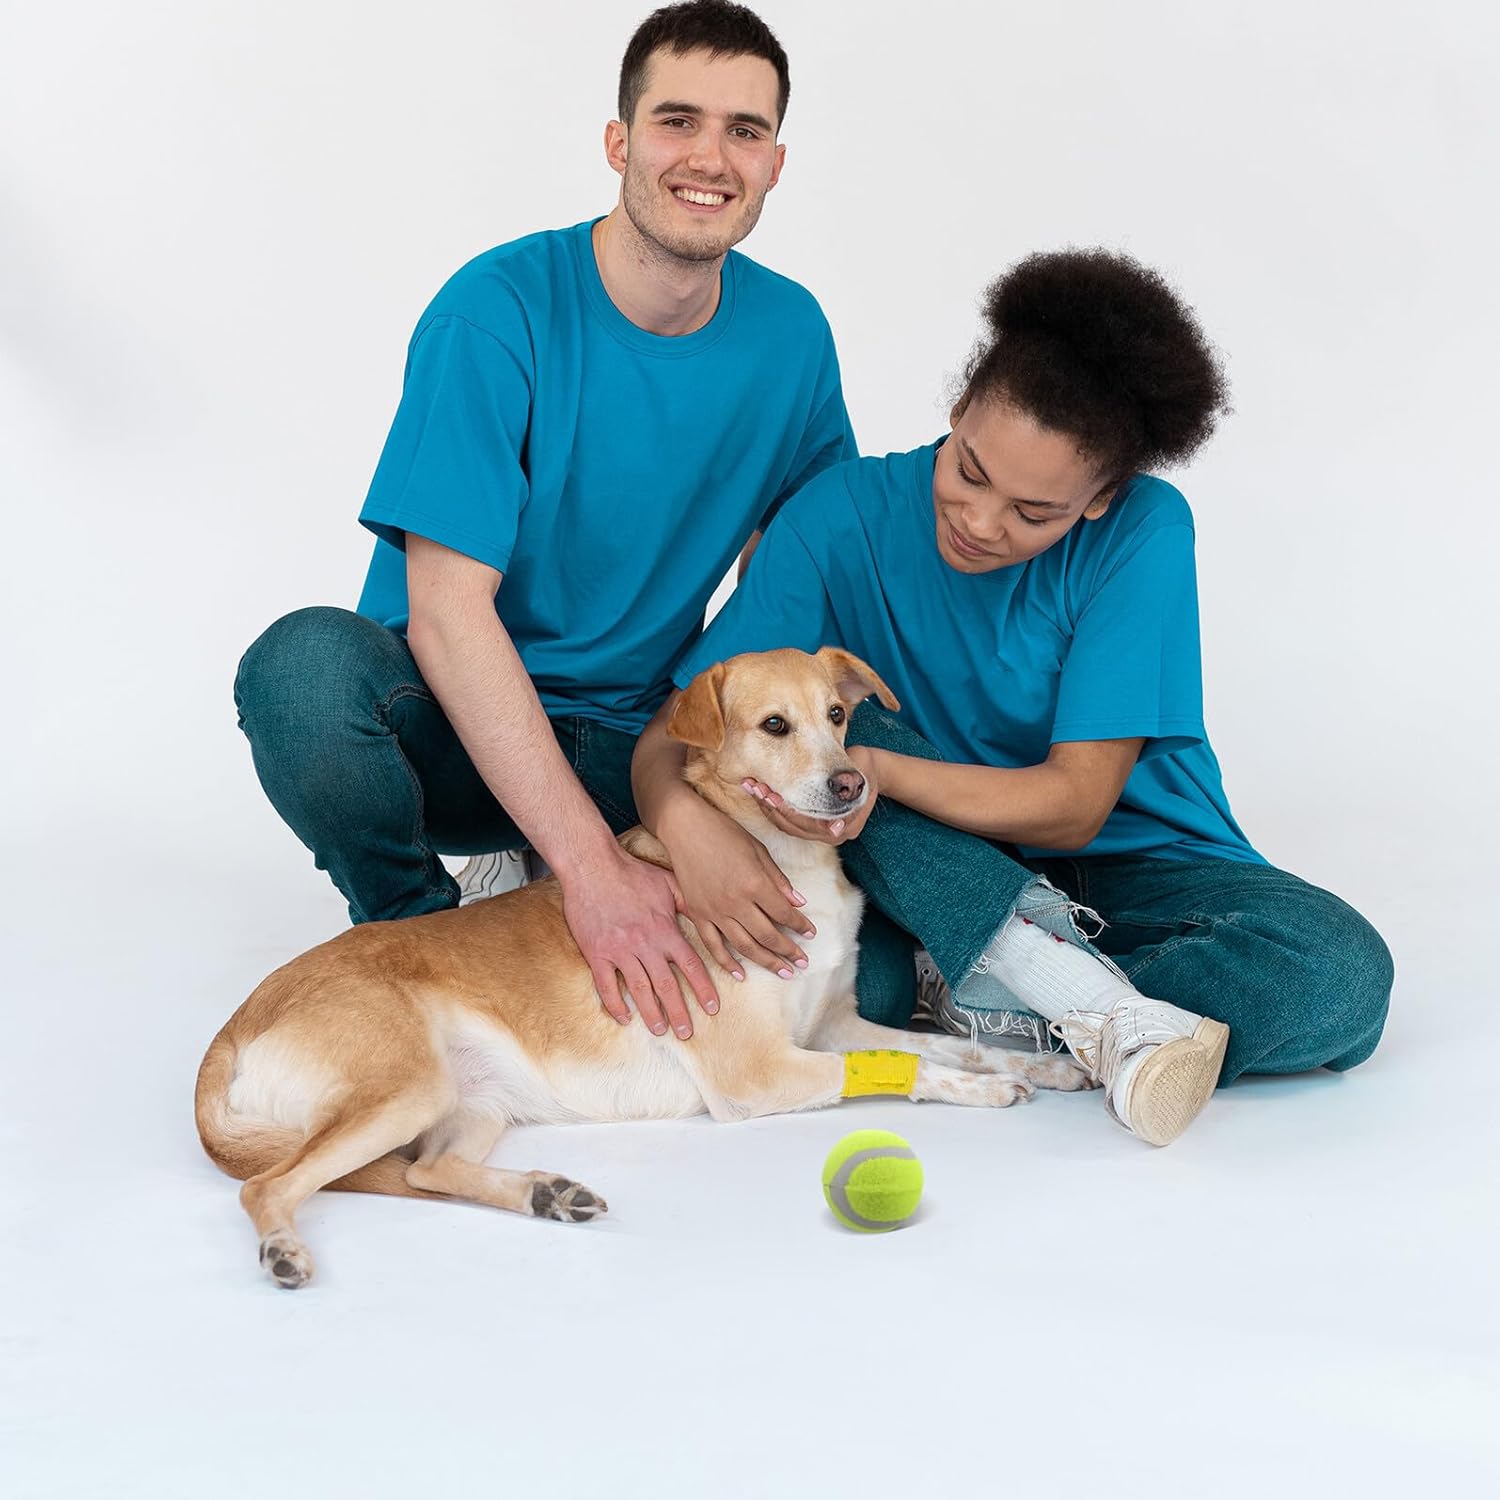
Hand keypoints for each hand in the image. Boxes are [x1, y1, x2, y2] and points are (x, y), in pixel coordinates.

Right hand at [561, 847, 718, 1039]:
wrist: (592, 866)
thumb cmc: (632, 873)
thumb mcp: (669, 883)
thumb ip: (690, 904)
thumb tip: (711, 917)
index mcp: (665, 929)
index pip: (691, 966)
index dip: (703, 989)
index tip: (712, 1008)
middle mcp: (645, 944)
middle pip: (667, 985)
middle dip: (679, 1012)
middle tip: (687, 1033)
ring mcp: (620, 950)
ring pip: (639, 989)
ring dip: (651, 1013)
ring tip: (660, 1031)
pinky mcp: (597, 953)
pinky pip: (606, 985)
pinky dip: (615, 1004)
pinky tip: (624, 1018)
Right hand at [660, 796, 817, 979]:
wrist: (685, 827)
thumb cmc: (725, 833)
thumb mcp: (759, 850)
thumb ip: (778, 880)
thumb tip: (798, 902)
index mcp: (755, 884)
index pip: (784, 913)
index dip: (801, 926)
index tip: (811, 933)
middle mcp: (736, 902)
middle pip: (768, 935)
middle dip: (788, 951)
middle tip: (802, 962)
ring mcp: (714, 911)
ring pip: (744, 946)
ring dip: (766, 961)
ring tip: (783, 971)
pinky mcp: (697, 914)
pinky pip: (713, 945)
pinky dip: (727, 962)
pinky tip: (741, 974)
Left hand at [743, 745, 880, 845]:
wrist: (867, 769)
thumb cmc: (862, 765)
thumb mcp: (858, 767)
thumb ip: (850, 778)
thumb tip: (841, 797)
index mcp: (846, 825)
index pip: (809, 824)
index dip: (788, 810)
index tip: (770, 795)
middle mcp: (834, 835)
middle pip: (795, 827)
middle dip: (772, 807)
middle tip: (755, 787)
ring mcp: (822, 832)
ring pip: (788, 826)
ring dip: (767, 807)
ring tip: (751, 786)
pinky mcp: (811, 826)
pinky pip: (787, 822)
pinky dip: (772, 807)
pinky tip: (759, 791)